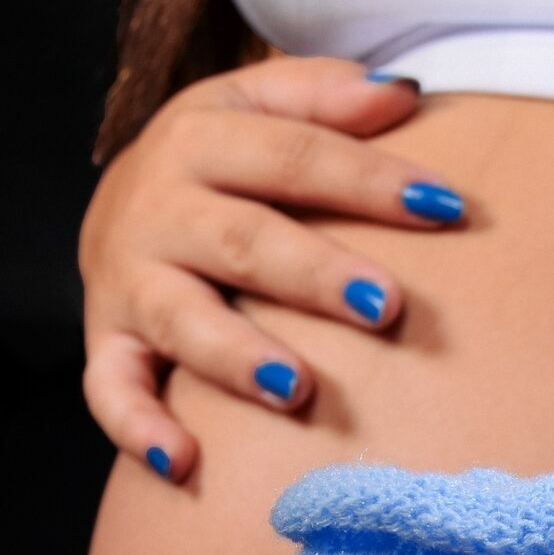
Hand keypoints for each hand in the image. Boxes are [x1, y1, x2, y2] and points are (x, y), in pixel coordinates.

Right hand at [79, 56, 465, 480]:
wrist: (114, 207)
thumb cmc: (220, 163)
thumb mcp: (257, 107)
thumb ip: (325, 97)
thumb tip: (404, 93)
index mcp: (202, 139)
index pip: (295, 155)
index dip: (369, 179)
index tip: (443, 205)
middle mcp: (159, 209)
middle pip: (244, 241)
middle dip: (314, 274)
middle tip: (385, 304)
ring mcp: (130, 283)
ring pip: (181, 319)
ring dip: (236, 356)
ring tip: (295, 387)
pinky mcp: (107, 344)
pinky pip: (111, 391)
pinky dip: (139, 427)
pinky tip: (184, 461)